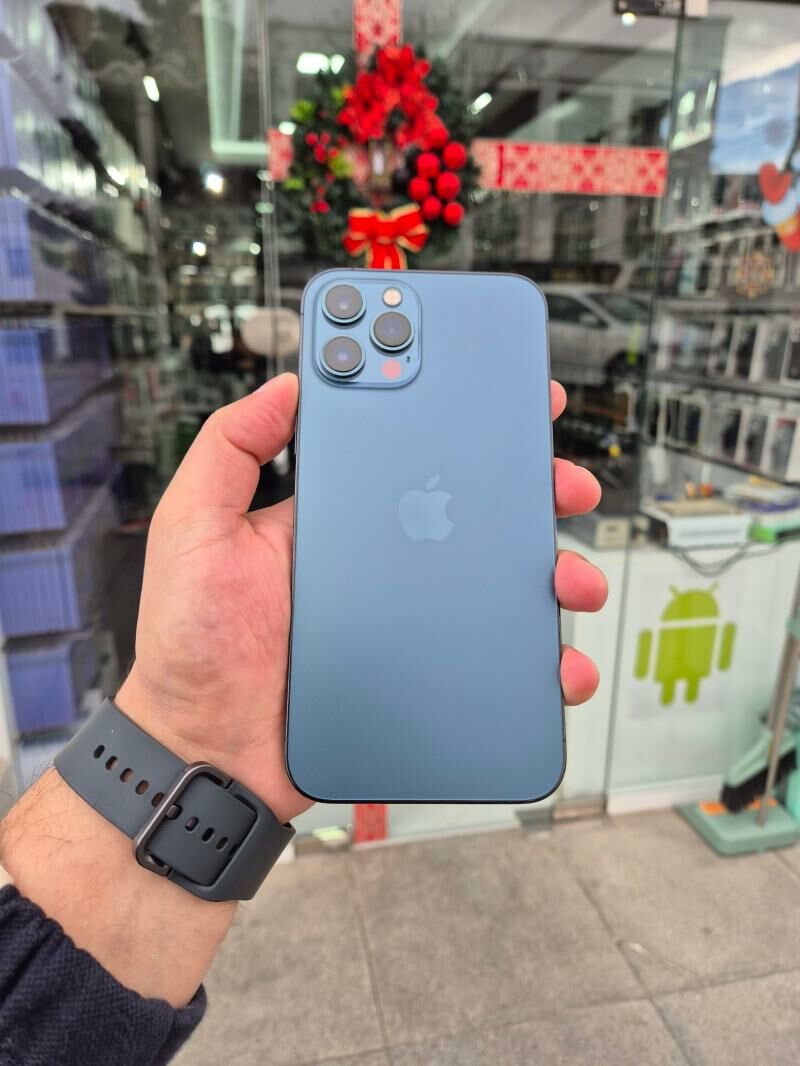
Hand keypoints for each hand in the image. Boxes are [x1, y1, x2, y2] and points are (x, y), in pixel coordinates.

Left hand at [117, 374, 605, 825]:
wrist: (208, 751)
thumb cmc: (192, 644)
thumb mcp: (194, 528)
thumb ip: (230, 448)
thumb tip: (288, 383)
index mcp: (335, 517)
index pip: (406, 452)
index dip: (457, 418)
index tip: (502, 391)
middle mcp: (379, 562)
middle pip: (471, 513)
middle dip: (528, 489)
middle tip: (561, 480)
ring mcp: (406, 619)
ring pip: (497, 584)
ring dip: (550, 571)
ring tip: (568, 578)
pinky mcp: (421, 674)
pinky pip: (494, 661)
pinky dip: (540, 659)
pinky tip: (556, 660)